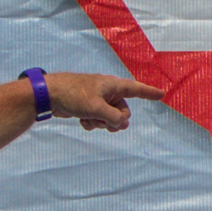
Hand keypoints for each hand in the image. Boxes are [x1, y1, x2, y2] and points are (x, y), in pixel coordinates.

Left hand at [49, 70, 165, 131]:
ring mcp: (97, 98)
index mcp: (113, 85)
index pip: (136, 89)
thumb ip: (114, 117)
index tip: (162, 94)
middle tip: (104, 123)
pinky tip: (83, 121)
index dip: (149, 93)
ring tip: (89, 120)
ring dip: (101, 122)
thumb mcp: (97, 108)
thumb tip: (123, 124)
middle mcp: (108, 91)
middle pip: (123, 110)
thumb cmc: (74, 95)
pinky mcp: (87, 105)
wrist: (49, 94)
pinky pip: (98, 118)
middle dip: (115, 120)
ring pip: (109, 116)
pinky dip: (93, 122)